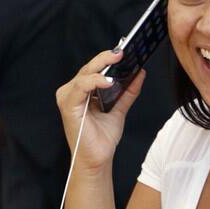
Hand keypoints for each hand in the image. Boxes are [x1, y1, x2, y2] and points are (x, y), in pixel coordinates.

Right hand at [55, 50, 145, 172]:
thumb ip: (128, 91)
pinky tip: (109, 81)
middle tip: (124, 49)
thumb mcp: (119, 109)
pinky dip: (94, 82)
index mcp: (82, 90)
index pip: (95, 68)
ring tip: (118, 59)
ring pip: (85, 74)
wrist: (97, 160)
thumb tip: (141, 71)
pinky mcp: (68, 106)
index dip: (110, 58)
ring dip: (102, 65)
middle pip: (90, 67)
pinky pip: (80, 88)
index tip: (127, 48)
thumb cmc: (102, 137)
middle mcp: (72, 91)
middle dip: (108, 57)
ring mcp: (68, 97)